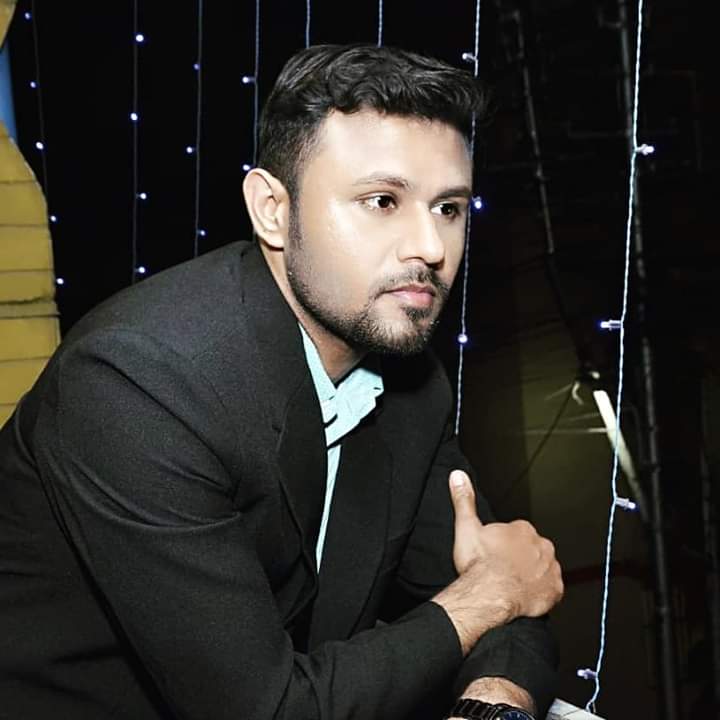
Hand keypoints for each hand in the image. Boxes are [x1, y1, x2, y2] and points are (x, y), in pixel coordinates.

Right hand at [432, 470, 563, 654]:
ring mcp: (550, 568)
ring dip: (532, 574)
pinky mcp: (555, 590)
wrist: (489, 596)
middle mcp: (541, 546)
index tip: (494, 554)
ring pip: (543, 568)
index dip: (504, 545)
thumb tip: (458, 475)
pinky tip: (524, 595)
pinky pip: (551, 589)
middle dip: (520, 558)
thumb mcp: (466, 527)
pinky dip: (541, 592)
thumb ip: (464, 499)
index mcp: (522, 529)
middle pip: (532, 550)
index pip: (516, 533)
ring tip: (512, 584)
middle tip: (501, 569)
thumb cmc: (478, 564)